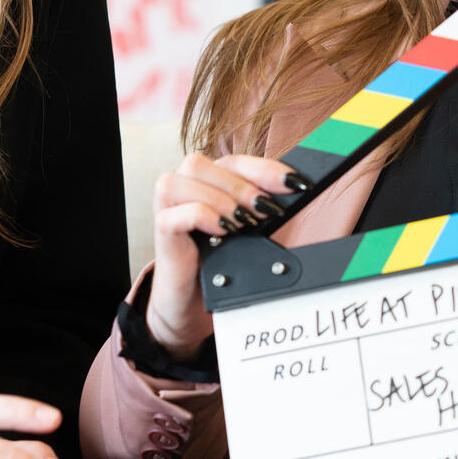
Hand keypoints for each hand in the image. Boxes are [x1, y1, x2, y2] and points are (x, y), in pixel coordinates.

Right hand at [146, 152, 298, 360]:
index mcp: (206, 179)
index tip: (295, 183)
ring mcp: (167, 204)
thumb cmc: (219, 259)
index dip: (265, 168)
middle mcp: (184, 185)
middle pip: (205, 162)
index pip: (233, 160)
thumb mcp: (246, 229)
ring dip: (222, 196)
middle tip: (267, 209)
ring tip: (243, 222)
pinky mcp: (162, 228)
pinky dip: (203, 215)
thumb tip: (295, 191)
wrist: (192, 298)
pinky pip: (177, 211)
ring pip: (188, 176)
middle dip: (243, 184)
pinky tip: (222, 230)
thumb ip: (260, 207)